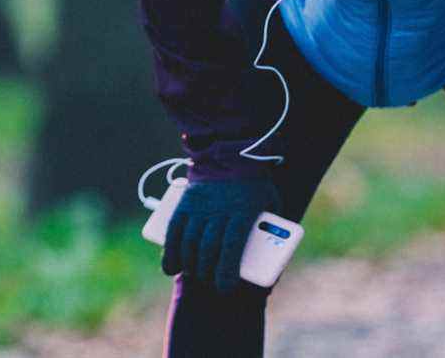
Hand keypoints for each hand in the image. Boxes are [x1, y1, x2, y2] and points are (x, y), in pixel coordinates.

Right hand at [161, 175, 281, 292]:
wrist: (230, 155)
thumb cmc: (255, 185)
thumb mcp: (271, 203)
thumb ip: (271, 228)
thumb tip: (273, 259)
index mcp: (242, 211)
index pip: (232, 246)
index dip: (226, 271)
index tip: (225, 289)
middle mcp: (218, 209)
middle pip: (208, 247)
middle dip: (206, 271)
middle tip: (209, 281)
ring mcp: (199, 206)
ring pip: (189, 241)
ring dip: (189, 264)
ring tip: (193, 274)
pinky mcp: (185, 203)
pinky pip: (174, 230)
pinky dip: (171, 250)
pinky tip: (171, 267)